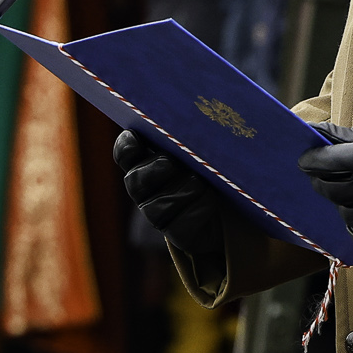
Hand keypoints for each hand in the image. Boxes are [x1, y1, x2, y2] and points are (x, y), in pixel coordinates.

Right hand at [113, 130, 225, 264]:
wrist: (227, 213)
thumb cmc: (211, 171)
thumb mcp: (199, 152)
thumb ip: (188, 139)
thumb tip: (193, 118)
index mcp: (146, 165)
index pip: (125, 155)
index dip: (125, 147)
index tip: (134, 135)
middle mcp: (146, 192)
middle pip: (135, 181)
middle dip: (153, 170)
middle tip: (171, 162)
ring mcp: (158, 215)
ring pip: (158, 205)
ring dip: (182, 190)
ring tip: (201, 182)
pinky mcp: (177, 234)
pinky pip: (180, 224)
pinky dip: (197, 210)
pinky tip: (209, 200)